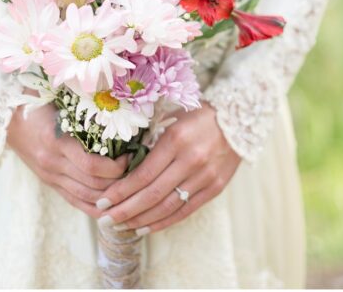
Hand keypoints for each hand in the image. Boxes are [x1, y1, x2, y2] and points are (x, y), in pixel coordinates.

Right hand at [7, 102, 128, 218]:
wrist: (7, 118)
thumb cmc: (39, 102)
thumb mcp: (60, 100)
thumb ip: (86, 105)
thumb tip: (121, 101)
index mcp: (56, 142)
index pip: (92, 166)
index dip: (116, 167)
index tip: (132, 155)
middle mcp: (52, 163)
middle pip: (92, 185)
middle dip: (119, 182)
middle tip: (137, 172)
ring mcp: (50, 176)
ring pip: (85, 197)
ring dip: (110, 197)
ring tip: (130, 187)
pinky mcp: (50, 183)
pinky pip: (75, 202)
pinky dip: (95, 207)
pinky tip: (113, 207)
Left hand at [96, 102, 241, 234]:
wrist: (239, 119)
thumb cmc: (199, 116)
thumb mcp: (171, 119)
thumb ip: (150, 141)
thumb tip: (120, 167)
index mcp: (176, 140)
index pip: (142, 174)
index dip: (120, 192)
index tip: (103, 201)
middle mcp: (191, 160)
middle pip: (152, 194)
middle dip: (125, 210)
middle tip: (105, 219)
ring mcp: (205, 176)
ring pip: (167, 206)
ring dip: (141, 219)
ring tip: (122, 226)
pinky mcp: (215, 187)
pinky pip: (185, 210)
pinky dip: (163, 221)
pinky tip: (145, 226)